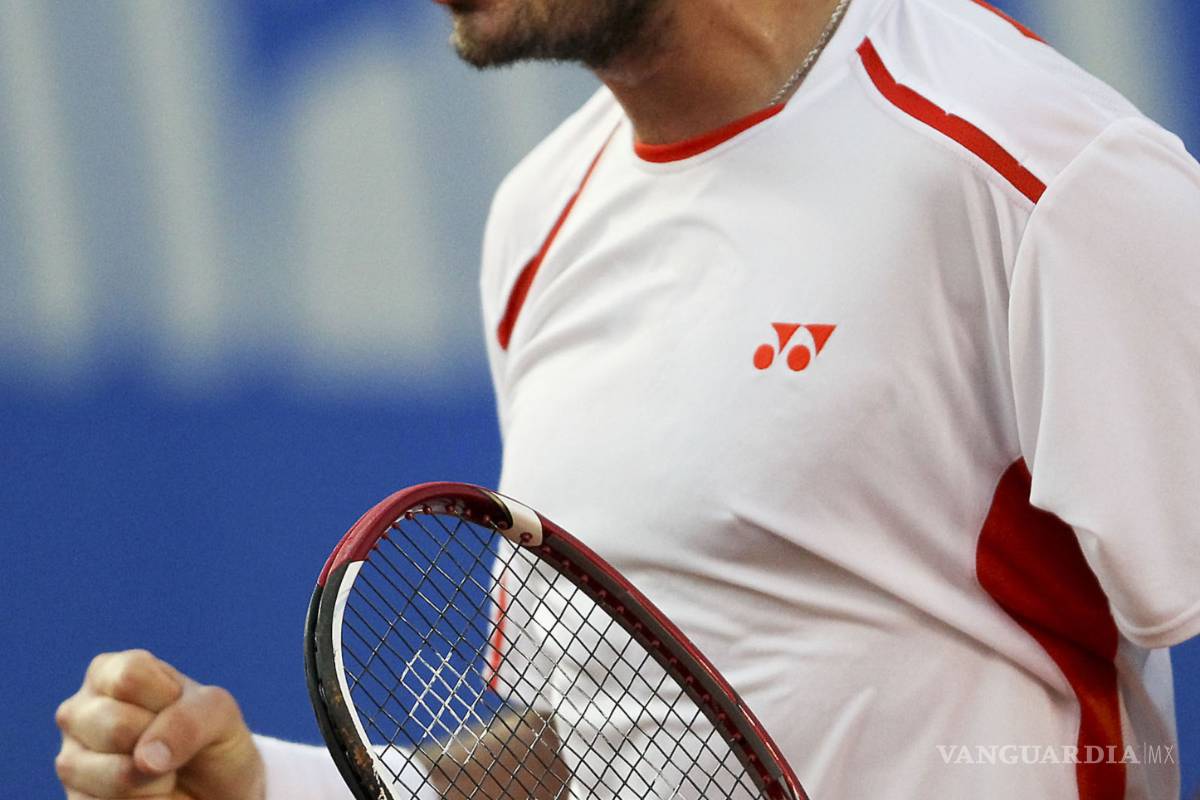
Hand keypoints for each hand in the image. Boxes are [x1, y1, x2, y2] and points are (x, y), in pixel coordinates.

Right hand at [55, 649, 264, 799]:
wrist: (213, 791)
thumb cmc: (210, 739)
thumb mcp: (217, 712)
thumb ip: (189, 720)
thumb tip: (145, 760)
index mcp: (106, 673)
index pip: (130, 676)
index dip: (169, 697)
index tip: (180, 706)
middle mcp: (78, 714)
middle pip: (117, 726)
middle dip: (163, 741)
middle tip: (172, 745)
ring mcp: (71, 762)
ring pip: (118, 775)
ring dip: (160, 780)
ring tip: (163, 773)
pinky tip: (153, 796)